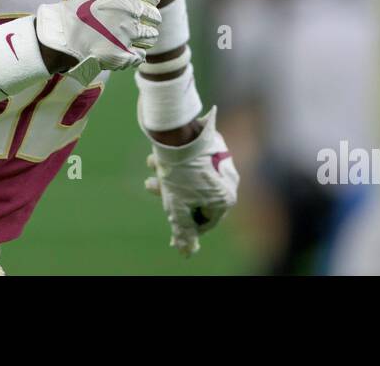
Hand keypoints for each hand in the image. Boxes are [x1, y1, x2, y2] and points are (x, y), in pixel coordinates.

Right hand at [36, 0, 160, 84]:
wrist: (62, 35)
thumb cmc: (80, 7)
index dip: (147, 0)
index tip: (139, 4)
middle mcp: (131, 8)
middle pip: (155, 17)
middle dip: (145, 20)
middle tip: (128, 23)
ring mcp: (129, 33)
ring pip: (151, 36)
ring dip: (142, 37)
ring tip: (125, 36)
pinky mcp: (124, 54)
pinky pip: (141, 55)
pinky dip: (134, 55)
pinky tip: (120, 50)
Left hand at [144, 106, 238, 256]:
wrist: (179, 129)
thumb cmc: (180, 172)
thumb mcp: (176, 206)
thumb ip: (182, 230)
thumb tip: (186, 251)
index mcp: (226, 198)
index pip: (206, 221)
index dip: (185, 222)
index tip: (169, 213)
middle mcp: (229, 180)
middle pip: (196, 196)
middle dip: (170, 192)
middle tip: (151, 184)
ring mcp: (223, 161)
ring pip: (191, 176)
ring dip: (168, 174)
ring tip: (150, 164)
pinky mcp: (215, 145)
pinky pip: (195, 160)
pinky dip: (178, 161)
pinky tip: (157, 155)